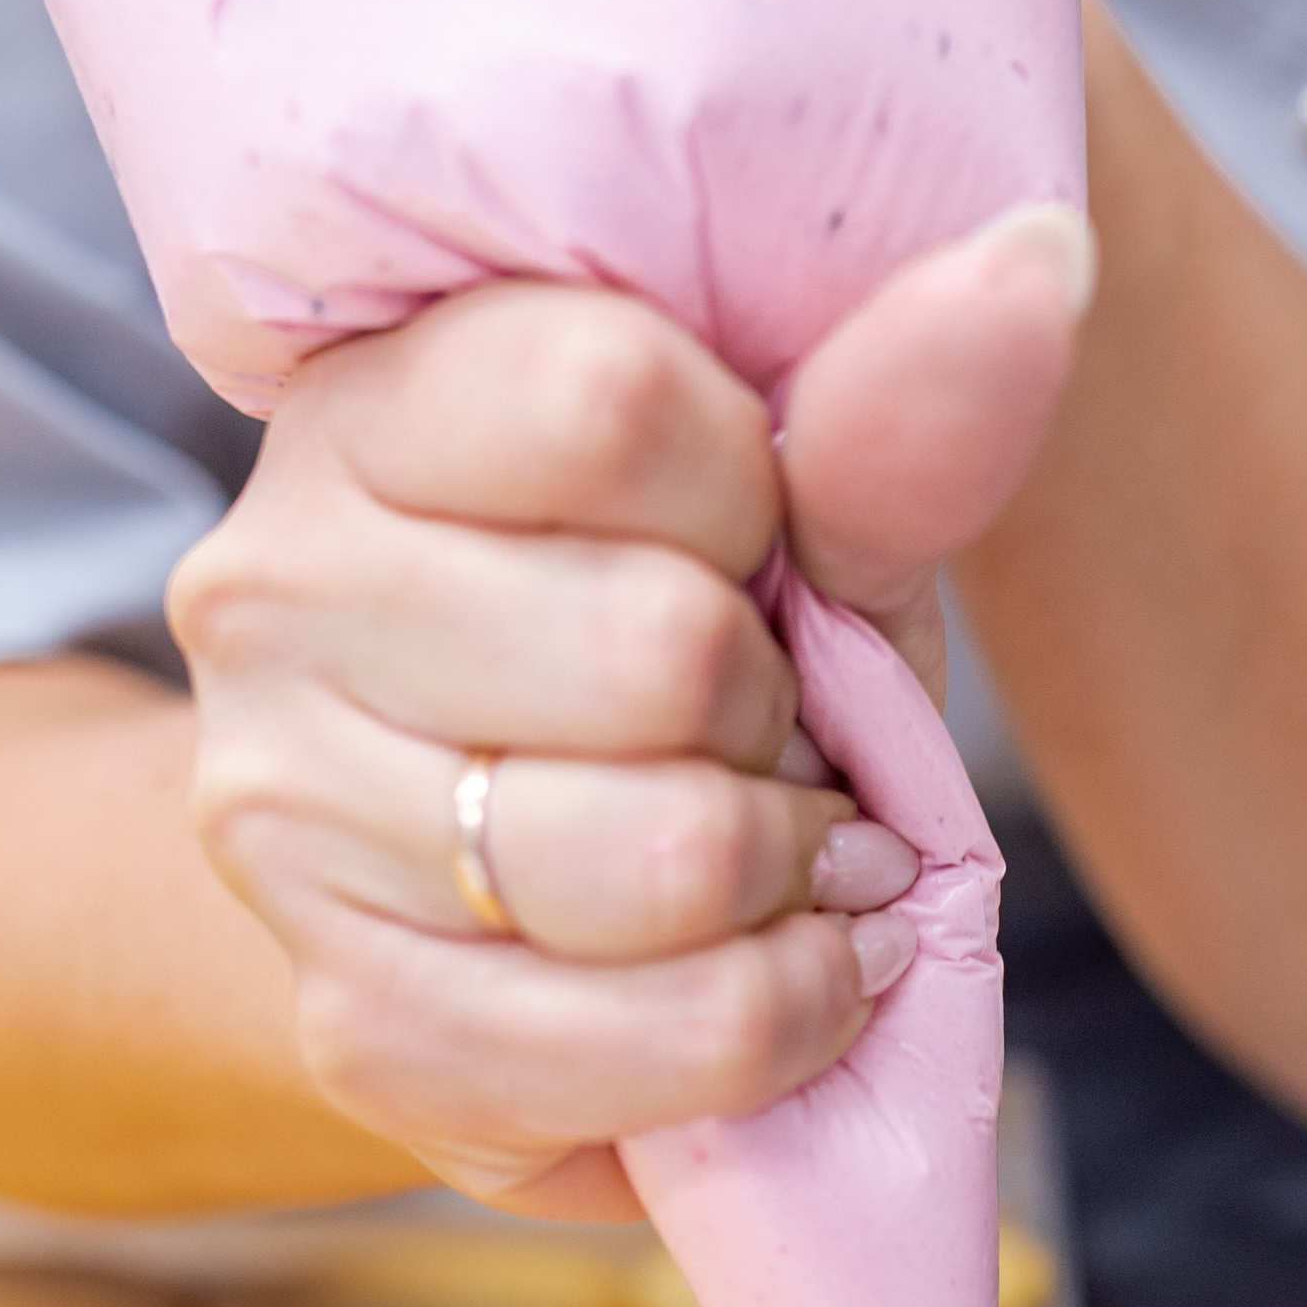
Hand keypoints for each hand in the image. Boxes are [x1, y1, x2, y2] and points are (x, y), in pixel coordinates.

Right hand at [169, 216, 1091, 1219]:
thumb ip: (883, 415)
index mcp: (372, 407)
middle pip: (654, 651)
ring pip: (654, 861)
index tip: (744, 539)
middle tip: (766, 729)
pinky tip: (785, 971)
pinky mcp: (354, 1023)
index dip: (753, 494)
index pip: (608, 401)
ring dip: (789, 876)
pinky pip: (647, 1041)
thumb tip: (1034, 266)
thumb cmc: (664, 645)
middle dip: (780, 713)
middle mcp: (273, 597)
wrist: (516, 881)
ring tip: (780, 854)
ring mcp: (284, 823)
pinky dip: (778, 1018)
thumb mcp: (786, 515)